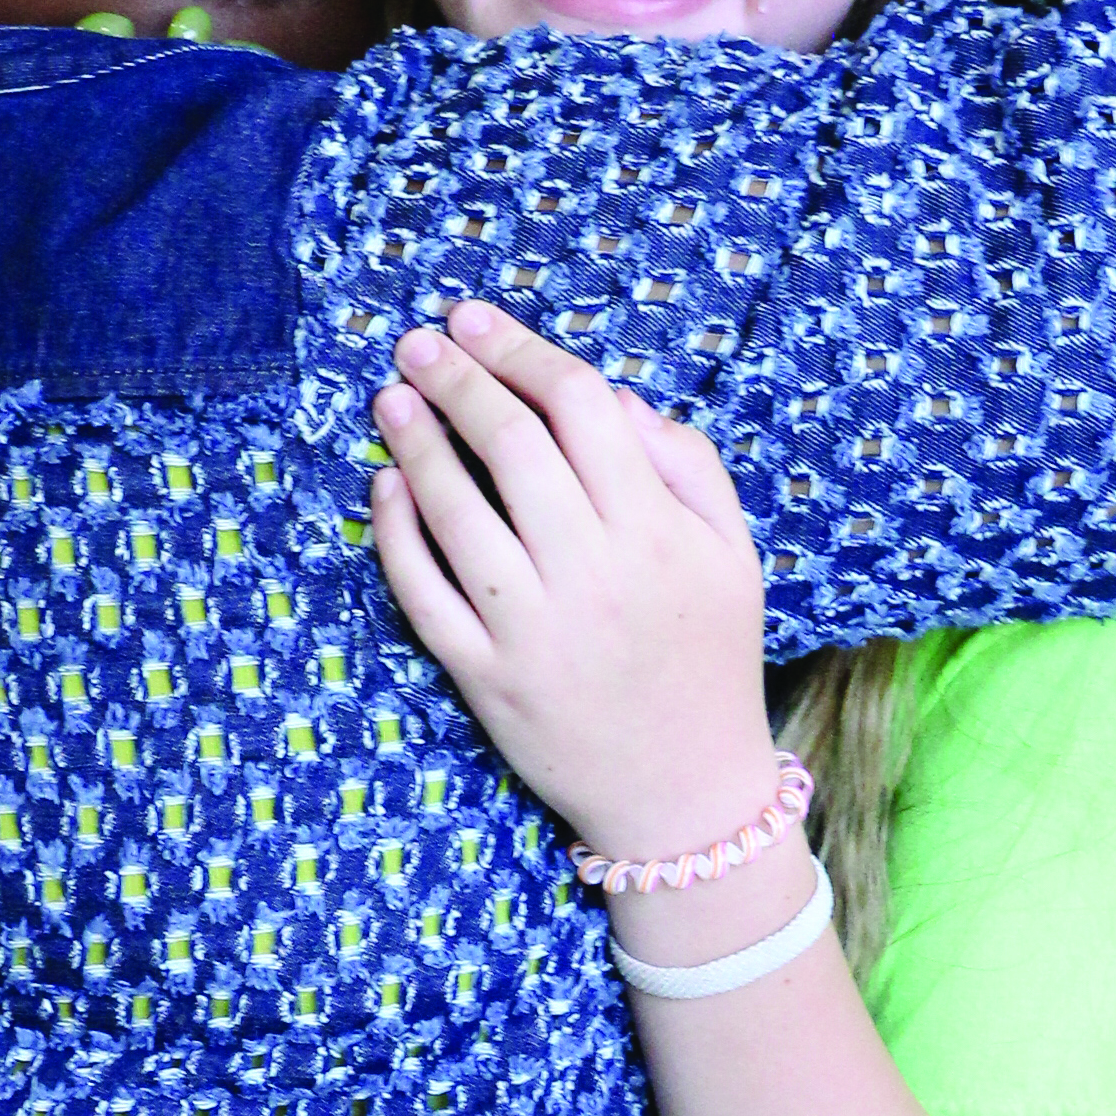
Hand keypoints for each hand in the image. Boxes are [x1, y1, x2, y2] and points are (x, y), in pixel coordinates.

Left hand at [366, 300, 778, 865]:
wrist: (685, 794)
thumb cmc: (710, 656)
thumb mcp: (732, 553)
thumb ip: (686, 465)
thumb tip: (611, 399)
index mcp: (657, 532)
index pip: (582, 408)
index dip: (523, 353)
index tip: (476, 321)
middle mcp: (593, 573)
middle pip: (513, 446)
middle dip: (458, 381)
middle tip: (418, 343)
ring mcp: (532, 629)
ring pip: (457, 513)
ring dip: (416, 444)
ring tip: (389, 397)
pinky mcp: (485, 679)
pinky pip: (424, 594)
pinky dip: (396, 534)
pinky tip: (383, 486)